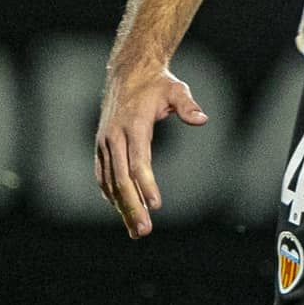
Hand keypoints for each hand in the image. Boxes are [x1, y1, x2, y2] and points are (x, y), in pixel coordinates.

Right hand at [94, 68, 208, 236]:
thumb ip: (187, 105)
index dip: (146, 184)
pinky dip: (112, 195)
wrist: (126, 73)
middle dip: (132, 206)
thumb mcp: (175, 88)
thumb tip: (202, 119)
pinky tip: (123, 212)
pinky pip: (103, 176)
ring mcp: (104, 142)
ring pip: (110, 181)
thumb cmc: (156, 83)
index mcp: (133, 124)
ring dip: (122, 207)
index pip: (138, 160)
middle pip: (121, 178)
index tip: (156, 205)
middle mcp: (114, 135)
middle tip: (144, 231)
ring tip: (137, 231)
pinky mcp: (101, 147)